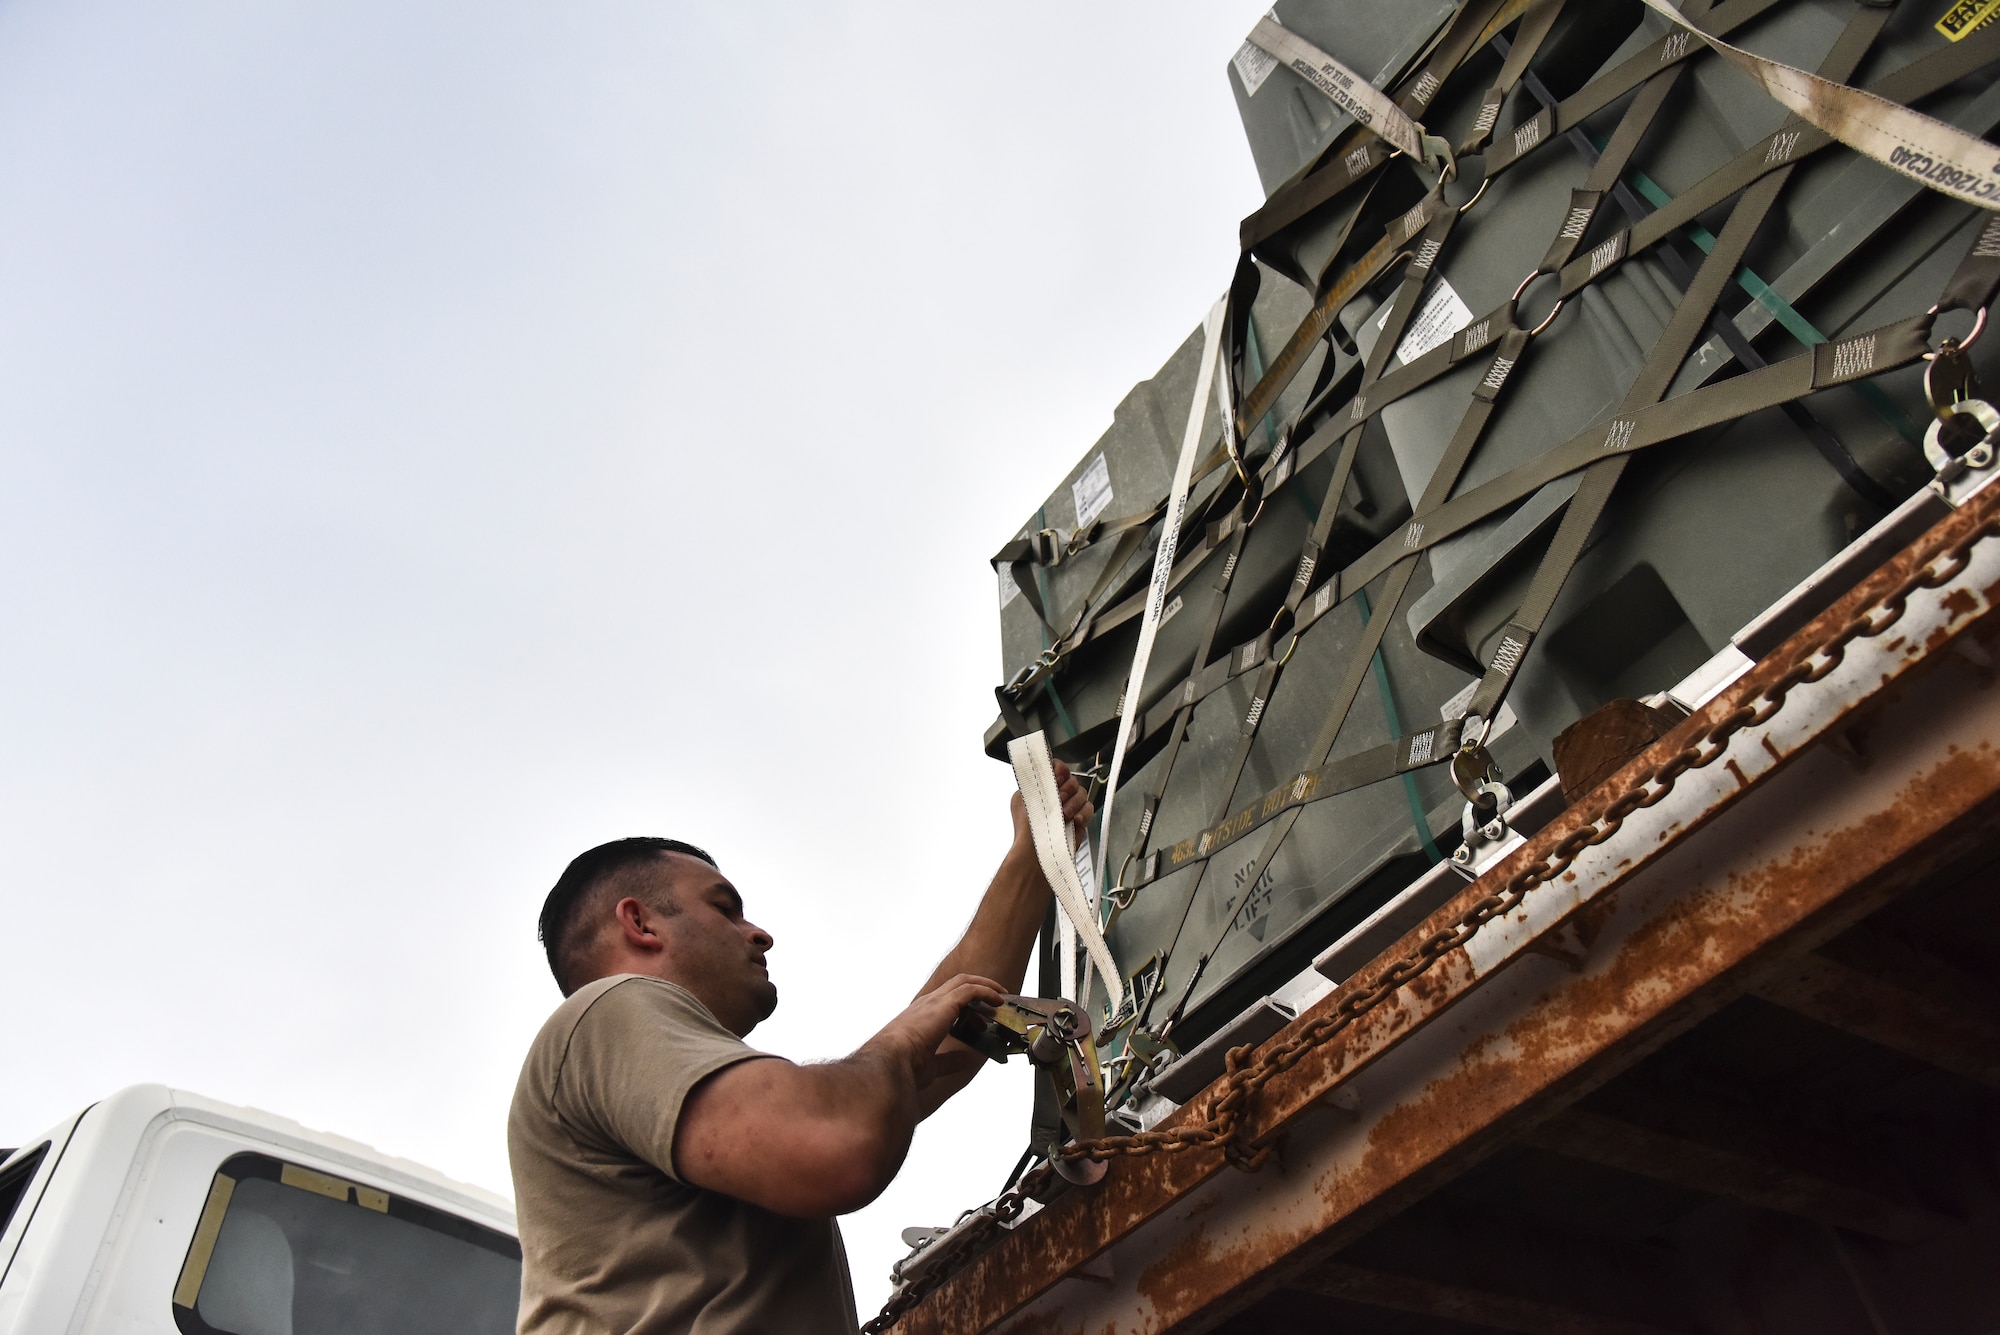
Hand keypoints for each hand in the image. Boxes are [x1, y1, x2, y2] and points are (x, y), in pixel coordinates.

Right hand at [880, 973, 1005, 1074]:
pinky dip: (986, 991)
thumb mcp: (932, 1065)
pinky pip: (971, 990)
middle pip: (955, 984)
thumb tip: (966, 1060)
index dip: (964, 1007)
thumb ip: (949, 1060)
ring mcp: (935, 1002)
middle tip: (996, 999)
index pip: (943, 1002)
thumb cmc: (904, 1066)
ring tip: (1001, 996)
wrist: (892, 1061)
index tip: (980, 1019)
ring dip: (985, 986)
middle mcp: (926, 1004)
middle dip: (977, 988)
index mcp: (919, 1017)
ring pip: (964, 981)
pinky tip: (998, 1000)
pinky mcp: (945, 1004)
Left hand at [1009, 759, 1095, 850]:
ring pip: (1082, 793)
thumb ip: (1034, 780)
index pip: (1056, 767)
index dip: (1059, 770)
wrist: (1035, 854)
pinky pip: (1089, 809)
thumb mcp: (1023, 798)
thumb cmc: (1026, 830)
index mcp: (1042, 787)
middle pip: (1072, 779)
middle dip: (1067, 789)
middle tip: (1059, 798)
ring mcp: (1069, 807)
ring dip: (1073, 803)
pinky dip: (1083, 814)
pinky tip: (1073, 821)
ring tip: (1063, 815)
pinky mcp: (1079, 820)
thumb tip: (1044, 767)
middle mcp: (1056, 795)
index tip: (1056, 779)